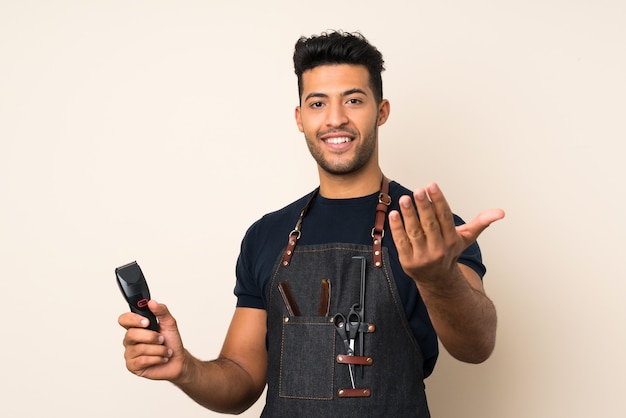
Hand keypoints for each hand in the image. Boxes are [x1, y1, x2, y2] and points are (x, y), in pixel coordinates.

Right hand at [118, 300, 185, 380]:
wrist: (177, 361)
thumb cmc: (171, 342)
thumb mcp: (169, 323)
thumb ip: (161, 311)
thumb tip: (151, 302)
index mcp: (136, 327)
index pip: (124, 319)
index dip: (132, 319)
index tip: (146, 322)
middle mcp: (130, 340)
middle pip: (131, 334)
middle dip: (151, 336)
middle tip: (162, 339)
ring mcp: (130, 353)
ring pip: (140, 348)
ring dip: (158, 349)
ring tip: (165, 350)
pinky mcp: (132, 366)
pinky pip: (142, 360)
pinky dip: (157, 358)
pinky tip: (161, 358)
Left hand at [388, 182, 504, 284]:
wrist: (437, 280)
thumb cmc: (450, 252)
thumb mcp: (466, 238)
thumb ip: (481, 222)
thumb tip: (501, 212)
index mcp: (451, 240)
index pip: (445, 217)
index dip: (438, 200)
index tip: (432, 185)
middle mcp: (438, 249)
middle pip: (430, 224)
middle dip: (424, 206)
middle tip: (418, 190)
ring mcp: (422, 256)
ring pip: (414, 232)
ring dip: (409, 215)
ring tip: (404, 199)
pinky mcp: (408, 261)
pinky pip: (401, 242)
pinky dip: (397, 228)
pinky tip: (393, 213)